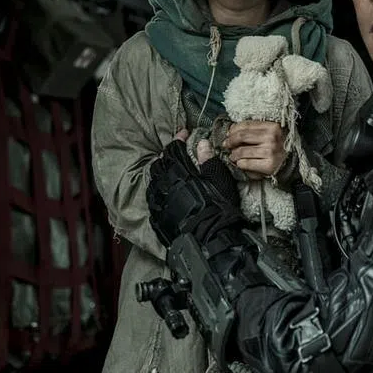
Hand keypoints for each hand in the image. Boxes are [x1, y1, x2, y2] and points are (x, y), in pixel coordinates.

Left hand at [146, 131, 239, 246]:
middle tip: (176, 150)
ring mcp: (159, 199)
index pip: (175, 149)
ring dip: (160, 169)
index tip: (184, 132)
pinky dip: (157, 186)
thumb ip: (208, 160)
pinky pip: (152, 194)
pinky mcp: (157, 214)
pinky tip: (164, 188)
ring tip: (168, 168)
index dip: (179, 138)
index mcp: (181, 172)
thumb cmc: (218, 208)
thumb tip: (201, 143)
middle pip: (161, 161)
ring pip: (154, 177)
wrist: (210, 240)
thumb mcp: (219, 181)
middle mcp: (166, 183)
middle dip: (168, 153)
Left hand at [224, 121, 286, 178]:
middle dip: (230, 141)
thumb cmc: (278, 146)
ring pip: (242, 151)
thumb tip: (232, 128)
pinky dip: (240, 163)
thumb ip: (254, 129)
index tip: (229, 134)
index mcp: (272, 127)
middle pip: (241, 137)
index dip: (234, 129)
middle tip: (227, 145)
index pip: (246, 125)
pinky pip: (246, 163)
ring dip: (234, 154)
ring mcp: (270, 152)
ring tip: (233, 156)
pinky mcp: (268, 166)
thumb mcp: (270, 132)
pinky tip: (240, 163)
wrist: (292, 162)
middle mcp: (271, 138)